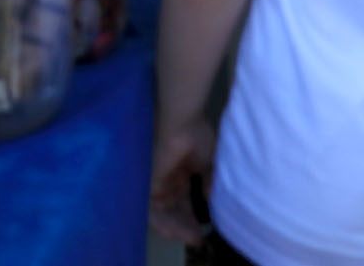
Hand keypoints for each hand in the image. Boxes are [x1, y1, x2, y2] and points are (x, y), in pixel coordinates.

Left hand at [148, 117, 215, 246]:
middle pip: (175, 208)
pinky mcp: (150, 183)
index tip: (205, 230)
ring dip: (176, 227)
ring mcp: (160, 181)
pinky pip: (153, 209)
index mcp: (183, 171)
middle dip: (186, 225)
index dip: (194, 215)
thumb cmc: (198, 137)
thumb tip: (213, 202)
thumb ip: (210, 184)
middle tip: (198, 238)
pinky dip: (165, 223)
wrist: (184, 124)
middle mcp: (170, 178)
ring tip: (191, 238)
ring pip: (164, 212)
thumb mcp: (211, 164)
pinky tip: (179, 232)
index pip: (186, 199)